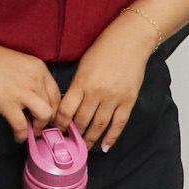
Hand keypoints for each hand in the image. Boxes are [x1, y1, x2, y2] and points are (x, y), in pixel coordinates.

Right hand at [0, 36, 58, 142]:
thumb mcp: (19, 63)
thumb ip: (30, 78)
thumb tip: (35, 98)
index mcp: (38, 67)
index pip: (57, 93)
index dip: (54, 108)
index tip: (49, 116)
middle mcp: (34, 78)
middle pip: (53, 106)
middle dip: (47, 120)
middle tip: (38, 125)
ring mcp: (21, 90)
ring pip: (44, 115)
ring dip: (39, 126)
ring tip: (30, 130)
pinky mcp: (6, 102)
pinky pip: (21, 125)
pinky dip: (21, 135)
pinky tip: (17, 136)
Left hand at [58, 25, 151, 147]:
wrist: (131, 40)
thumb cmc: (104, 49)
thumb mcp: (83, 65)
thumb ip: (76, 86)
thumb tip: (68, 107)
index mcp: (82, 82)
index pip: (66, 110)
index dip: (60, 123)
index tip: (57, 130)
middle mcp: (97, 92)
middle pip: (82, 120)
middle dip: (74, 133)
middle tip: (69, 142)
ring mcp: (114, 98)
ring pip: (99, 126)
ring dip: (90, 139)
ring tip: (84, 147)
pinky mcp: (128, 100)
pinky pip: (118, 124)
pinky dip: (111, 137)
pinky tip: (105, 146)